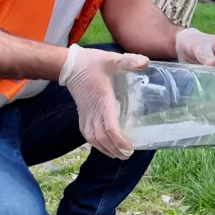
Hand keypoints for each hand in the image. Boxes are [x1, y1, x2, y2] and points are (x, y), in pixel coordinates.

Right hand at [58, 44, 149, 159]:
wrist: (69, 65)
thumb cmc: (91, 63)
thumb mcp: (112, 59)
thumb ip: (128, 61)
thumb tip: (146, 62)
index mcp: (102, 101)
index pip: (110, 128)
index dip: (119, 141)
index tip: (129, 148)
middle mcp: (93, 111)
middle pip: (102, 138)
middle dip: (114, 150)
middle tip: (127, 155)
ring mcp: (85, 114)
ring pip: (93, 139)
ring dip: (105, 149)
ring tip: (117, 155)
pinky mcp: (81, 114)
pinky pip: (86, 134)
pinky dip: (95, 143)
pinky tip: (103, 146)